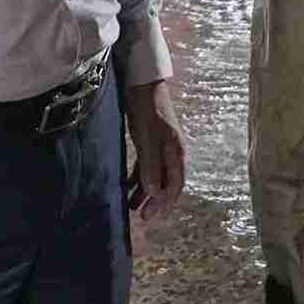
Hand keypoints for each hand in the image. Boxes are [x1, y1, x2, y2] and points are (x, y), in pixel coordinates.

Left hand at [125, 78, 186, 222]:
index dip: (165, 202)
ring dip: (145, 192)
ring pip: (154, 176)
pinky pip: (145, 167)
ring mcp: (159, 148)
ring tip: (131, 207)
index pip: (175, 184)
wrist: (142, 85)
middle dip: (156, 202)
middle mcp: (170, 153)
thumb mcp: (148, 140)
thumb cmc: (148, 111)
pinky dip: (137, 179)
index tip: (151, 216)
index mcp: (176, 152)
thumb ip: (151, 166)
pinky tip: (127, 188)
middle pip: (166, 183)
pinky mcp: (148, 143)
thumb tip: (154, 193)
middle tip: (142, 218)